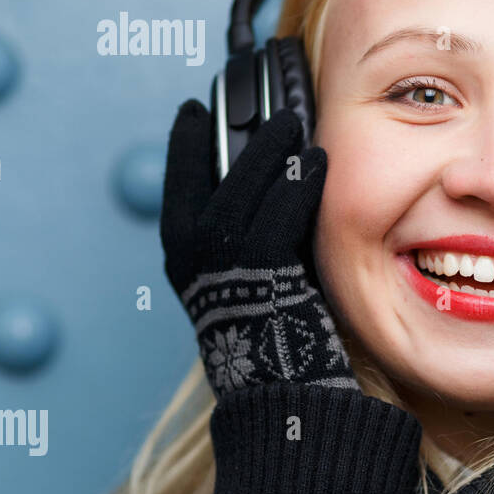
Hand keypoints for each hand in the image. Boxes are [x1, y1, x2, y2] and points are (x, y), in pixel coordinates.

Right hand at [159, 99, 358, 398]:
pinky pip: (283, 208)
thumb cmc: (269, 327)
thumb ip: (241, 232)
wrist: (278, 383)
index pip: (176, 181)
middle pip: (210, 174)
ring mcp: (223, 258)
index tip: (193, 110)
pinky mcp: (261, 265)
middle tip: (269, 112)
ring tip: (295, 124)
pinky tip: (317, 162)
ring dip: (273, 149)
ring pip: (246, 185)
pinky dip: (301, 181)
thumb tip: (266, 179)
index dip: (185, 141)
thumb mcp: (239, 275)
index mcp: (179, 253)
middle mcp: (190, 252)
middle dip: (239, 135)